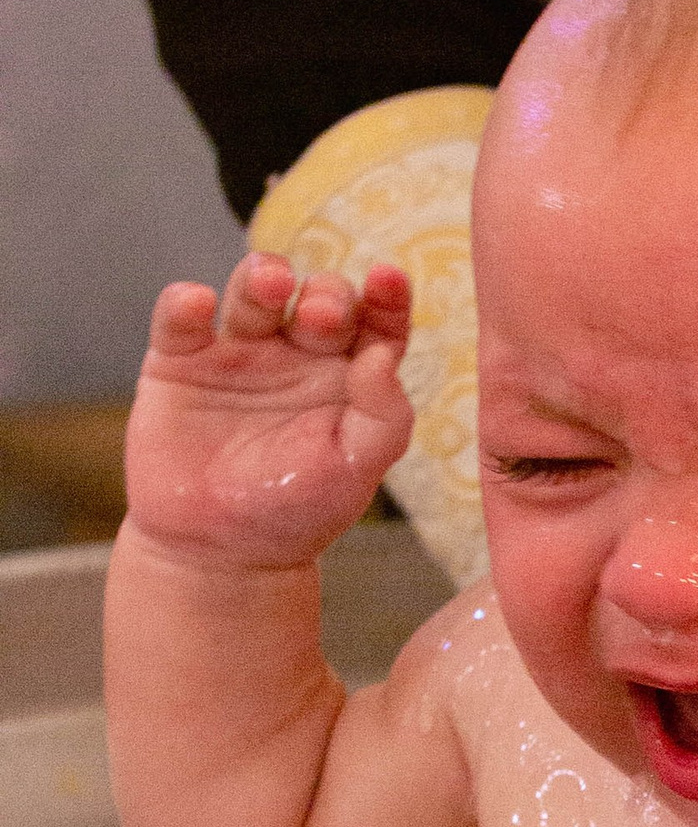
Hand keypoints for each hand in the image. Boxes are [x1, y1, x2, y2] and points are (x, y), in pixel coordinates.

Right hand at [126, 252, 411, 567]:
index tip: (388, 279)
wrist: (220, 549)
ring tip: (270, 285)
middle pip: (317, 297)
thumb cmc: (299, 509)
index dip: (386, 297)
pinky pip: (181, 319)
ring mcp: (239, 352)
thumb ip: (383, 415)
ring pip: (253, 292)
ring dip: (262, 277)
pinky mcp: (180, 361)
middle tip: (321, 314)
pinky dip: (184, 303)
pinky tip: (197, 303)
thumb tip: (383, 356)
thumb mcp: (356, 469)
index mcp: (349, 374)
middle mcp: (298, 353)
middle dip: (325, 294)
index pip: (375, 322)